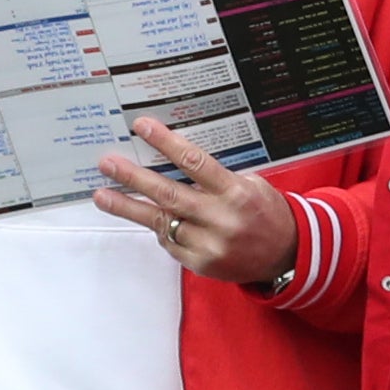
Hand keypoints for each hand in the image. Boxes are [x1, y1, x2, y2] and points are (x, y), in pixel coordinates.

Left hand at [94, 118, 297, 284]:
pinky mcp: (200, 263)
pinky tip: (143, 216)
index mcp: (235, 192)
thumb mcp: (251, 185)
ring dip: (129, 208)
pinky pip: (169, 242)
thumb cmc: (267, 212)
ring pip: (160, 222)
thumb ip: (216, 178)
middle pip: (168, 194)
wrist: (287, 254)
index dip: (165, 143)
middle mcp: (220, 219)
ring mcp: (209, 244)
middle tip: (108, 164)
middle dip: (133, 178)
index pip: (194, 162)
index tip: (142, 127)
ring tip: (102, 195)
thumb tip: (175, 161)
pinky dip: (157, 228)